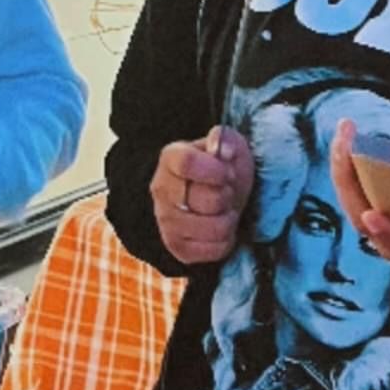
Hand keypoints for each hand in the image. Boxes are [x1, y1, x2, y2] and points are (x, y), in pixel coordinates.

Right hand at [150, 126, 254, 264]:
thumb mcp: (227, 145)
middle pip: (204, 199)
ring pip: (212, 227)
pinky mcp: (178, 248)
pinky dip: (227, 240)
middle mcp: (161, 189)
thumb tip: (224, 151)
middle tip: (228, 191)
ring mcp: (166, 221)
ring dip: (229, 218)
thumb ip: (225, 140)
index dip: (214, 170)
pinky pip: (215, 249)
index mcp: (170, 158)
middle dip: (227, 195)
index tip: (228, 173)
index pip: (186, 163)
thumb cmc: (220, 169)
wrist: (211, 197)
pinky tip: (220, 227)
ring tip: (225, 209)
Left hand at [330, 119, 389, 267]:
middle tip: (346, 141)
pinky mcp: (385, 208)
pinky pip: (359, 192)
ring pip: (356, 204)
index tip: (372, 215)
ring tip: (345, 130)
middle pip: (367, 222)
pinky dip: (350, 167)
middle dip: (349, 183)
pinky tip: (348, 136)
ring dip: (345, 170)